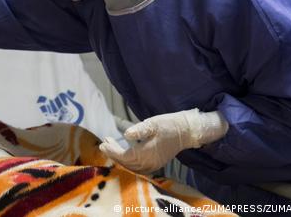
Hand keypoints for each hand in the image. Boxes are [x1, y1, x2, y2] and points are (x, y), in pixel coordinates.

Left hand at [99, 109, 227, 173]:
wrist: (186, 132)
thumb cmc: (168, 125)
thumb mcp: (153, 124)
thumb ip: (139, 130)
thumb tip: (126, 134)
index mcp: (147, 154)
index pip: (124, 156)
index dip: (112, 150)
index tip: (104, 142)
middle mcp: (149, 164)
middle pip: (126, 163)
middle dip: (113, 154)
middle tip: (104, 143)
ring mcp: (153, 166)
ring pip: (131, 167)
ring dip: (119, 158)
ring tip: (110, 146)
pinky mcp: (155, 164)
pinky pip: (137, 167)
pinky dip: (128, 162)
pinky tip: (124, 153)